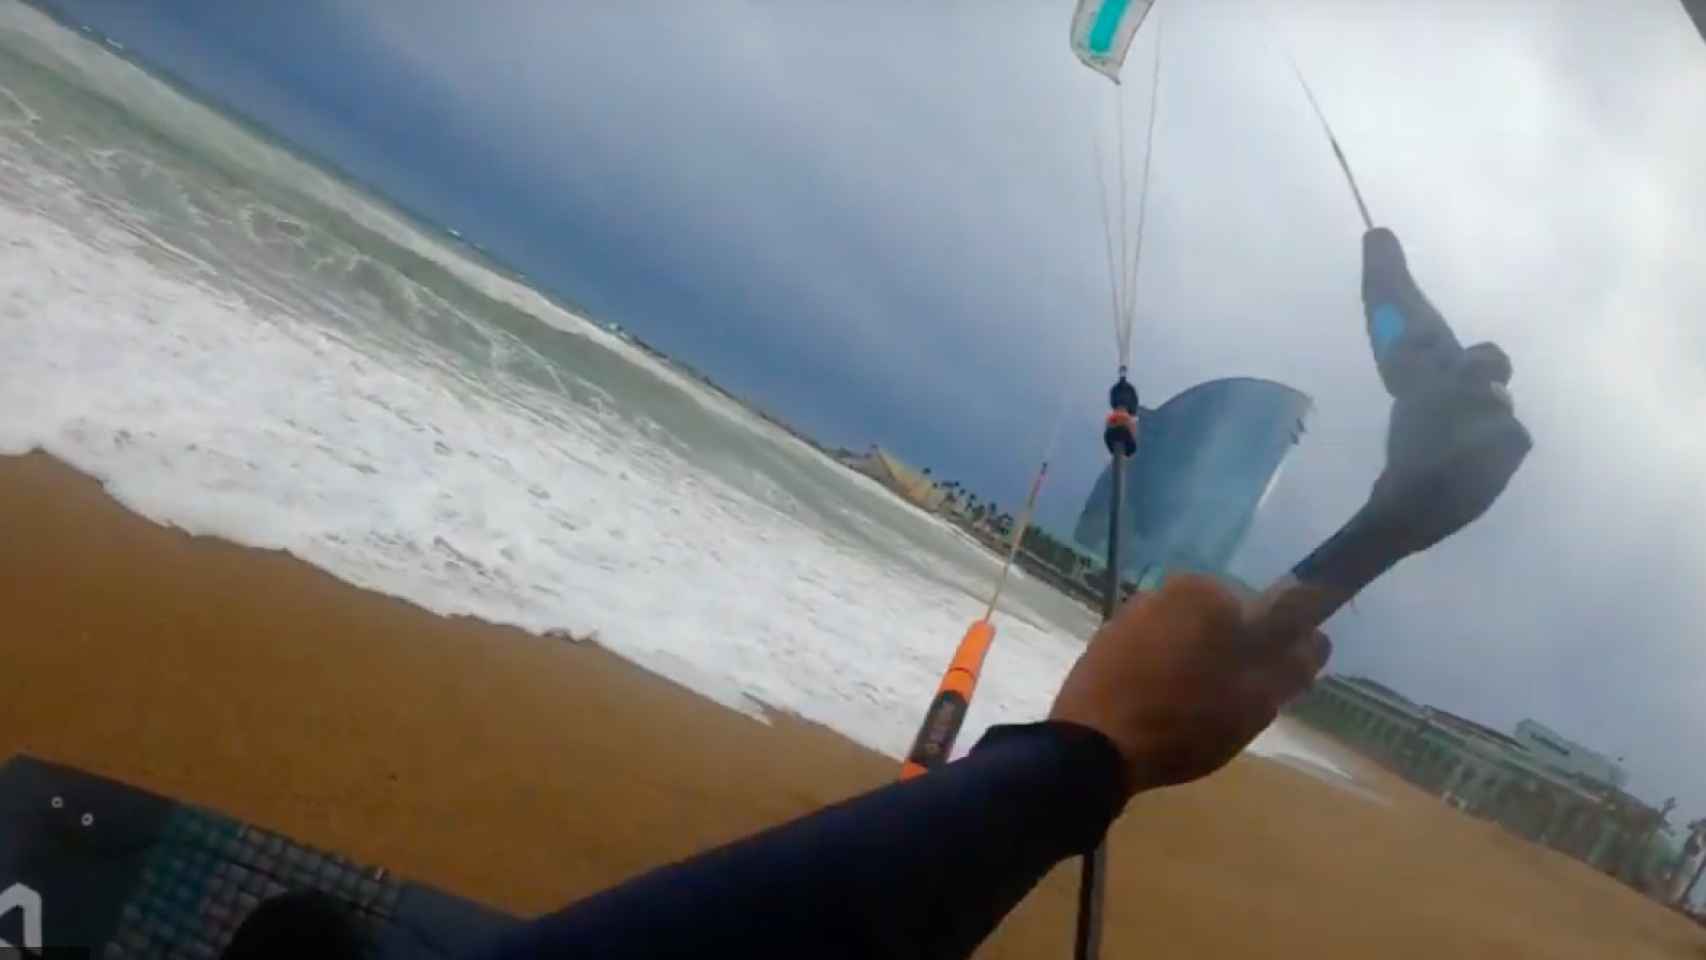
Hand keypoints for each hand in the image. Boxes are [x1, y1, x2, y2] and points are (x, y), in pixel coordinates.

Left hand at [1049, 574, 1330, 795]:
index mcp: (1205, 591)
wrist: (1091, 748)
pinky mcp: (1102, 645)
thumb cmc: (1184, 720)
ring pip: (1185, 643)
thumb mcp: (1257, 699)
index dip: (1269, 656)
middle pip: (1221, 628)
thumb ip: (1293, 662)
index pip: (1261, 615)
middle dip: (1230, 664)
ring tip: (1189, 721)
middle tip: (1226, 713)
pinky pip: (1150, 657)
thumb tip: (1316, 637)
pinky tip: (1157, 717)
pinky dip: (1160, 680)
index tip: (1260, 694)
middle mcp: (1163, 590)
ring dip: (1194, 673)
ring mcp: (1127, 616)